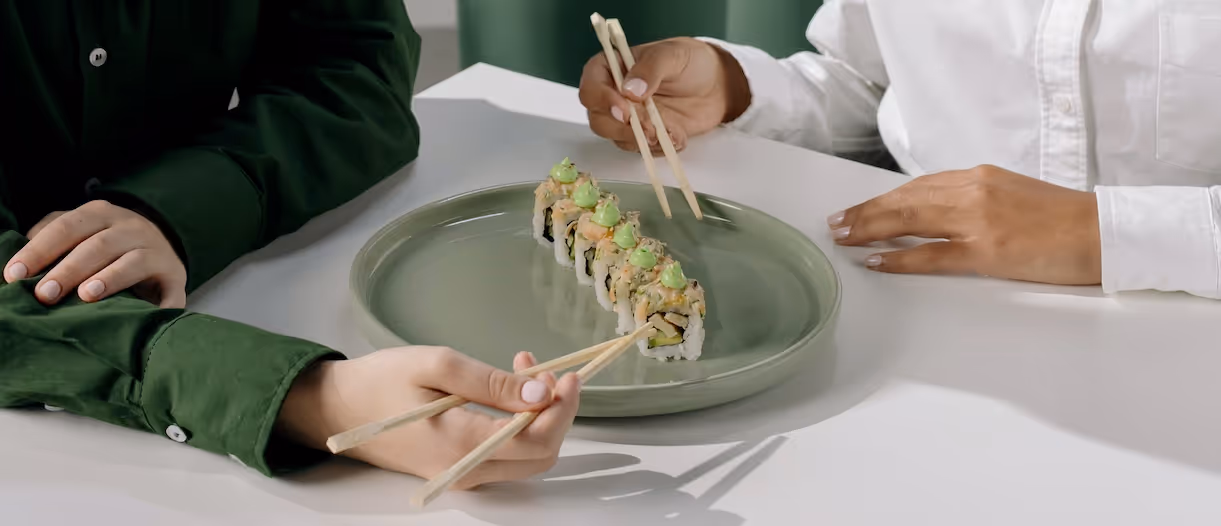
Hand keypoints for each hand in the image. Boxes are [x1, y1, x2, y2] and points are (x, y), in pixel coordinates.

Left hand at [4, 200, 186, 306]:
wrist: (161, 246)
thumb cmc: (106, 245)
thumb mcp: (80, 231)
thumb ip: (50, 237)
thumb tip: (17, 261)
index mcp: (101, 214)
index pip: (66, 227)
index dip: (38, 250)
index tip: (13, 276)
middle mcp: (131, 228)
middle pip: (98, 245)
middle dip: (68, 270)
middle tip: (44, 294)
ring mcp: (156, 251)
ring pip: (133, 261)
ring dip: (110, 278)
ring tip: (86, 296)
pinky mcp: (175, 276)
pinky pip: (172, 289)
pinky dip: (164, 303)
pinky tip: (150, 315)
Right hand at [277, 346, 579, 488]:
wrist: (337, 407)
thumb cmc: (380, 381)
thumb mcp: (438, 365)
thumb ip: (493, 382)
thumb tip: (543, 391)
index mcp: (462, 444)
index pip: (537, 439)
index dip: (563, 408)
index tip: (570, 374)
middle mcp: (468, 469)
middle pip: (540, 452)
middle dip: (553, 408)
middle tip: (543, 366)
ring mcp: (464, 472)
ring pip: (526, 454)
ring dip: (537, 413)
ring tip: (522, 368)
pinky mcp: (459, 466)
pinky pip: (505, 452)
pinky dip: (518, 421)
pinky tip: (507, 389)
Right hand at [579, 37, 749, 153]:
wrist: (717, 85)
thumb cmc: (691, 62)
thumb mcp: (672, 55)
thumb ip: (650, 69)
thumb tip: (631, 90)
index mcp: (611, 69)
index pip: (591, 88)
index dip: (602, 102)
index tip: (624, 111)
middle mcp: (613, 96)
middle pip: (599, 120)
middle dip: (622, 129)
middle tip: (648, 130)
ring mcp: (629, 119)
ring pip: (618, 139)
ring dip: (642, 141)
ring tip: (670, 131)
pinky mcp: (645, 136)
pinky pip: (642, 150)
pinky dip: (660, 148)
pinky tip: (679, 135)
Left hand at [828, 165, 1101, 284]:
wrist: (1103, 232)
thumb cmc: (1062, 220)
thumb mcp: (1011, 195)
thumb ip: (974, 199)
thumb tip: (936, 213)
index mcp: (979, 177)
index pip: (917, 186)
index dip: (882, 199)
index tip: (857, 209)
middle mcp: (974, 191)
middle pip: (905, 200)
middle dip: (865, 212)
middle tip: (835, 223)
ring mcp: (979, 220)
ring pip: (910, 220)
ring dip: (871, 229)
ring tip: (844, 238)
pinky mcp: (987, 250)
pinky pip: (932, 254)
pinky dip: (900, 256)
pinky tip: (877, 260)